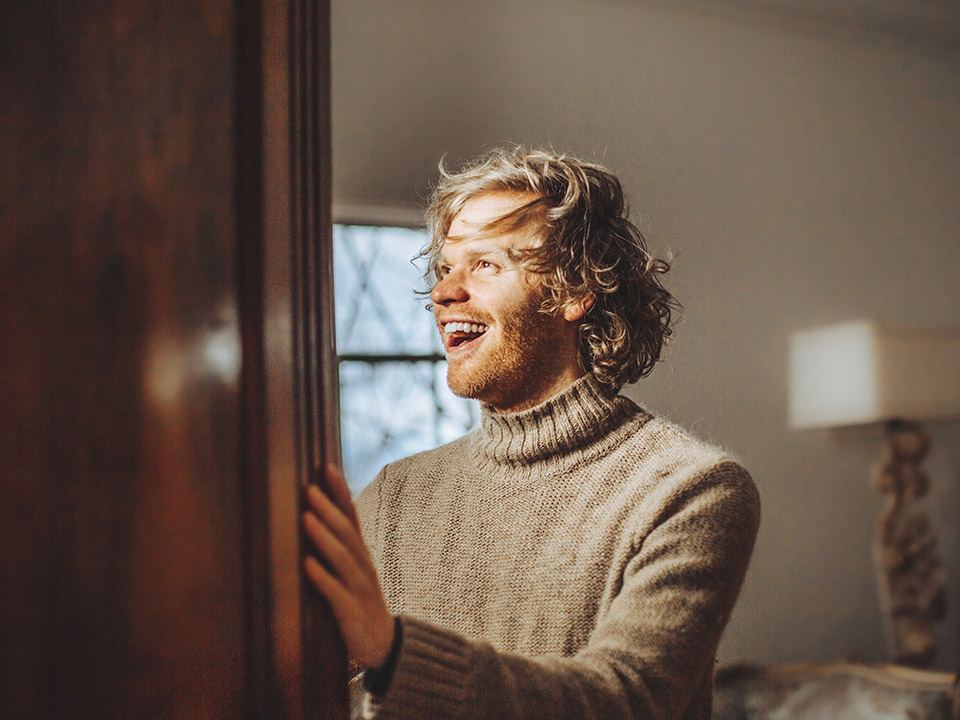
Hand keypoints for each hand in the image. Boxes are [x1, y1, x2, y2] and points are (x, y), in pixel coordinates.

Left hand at [302, 464, 394, 669]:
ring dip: (324, 537)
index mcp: (360, 554)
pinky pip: (336, 593)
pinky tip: (307, 565)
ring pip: (343, 558)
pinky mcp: (352, 612)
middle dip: (328, 509)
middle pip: (347, 533)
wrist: (384, 645)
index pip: (352, 517)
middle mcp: (362, 566)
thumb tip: (311, 518)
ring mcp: (359, 588)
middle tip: (310, 489)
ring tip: (306, 518)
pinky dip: (322, 577)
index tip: (326, 467)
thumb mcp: (351, 572)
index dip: (341, 492)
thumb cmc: (359, 603)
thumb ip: (336, 548)